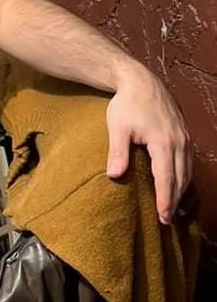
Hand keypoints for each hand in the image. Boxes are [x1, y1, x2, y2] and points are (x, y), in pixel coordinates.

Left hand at [106, 64, 190, 224]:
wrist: (140, 81)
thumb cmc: (126, 104)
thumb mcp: (118, 128)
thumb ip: (118, 152)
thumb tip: (114, 175)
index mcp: (163, 142)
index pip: (166, 177)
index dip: (165, 198)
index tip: (163, 216)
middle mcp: (179, 142)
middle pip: (180, 178)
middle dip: (174, 200)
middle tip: (167, 220)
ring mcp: (184, 138)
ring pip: (187, 170)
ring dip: (181, 190)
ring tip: (172, 207)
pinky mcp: (183, 134)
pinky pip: (188, 161)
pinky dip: (184, 176)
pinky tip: (177, 184)